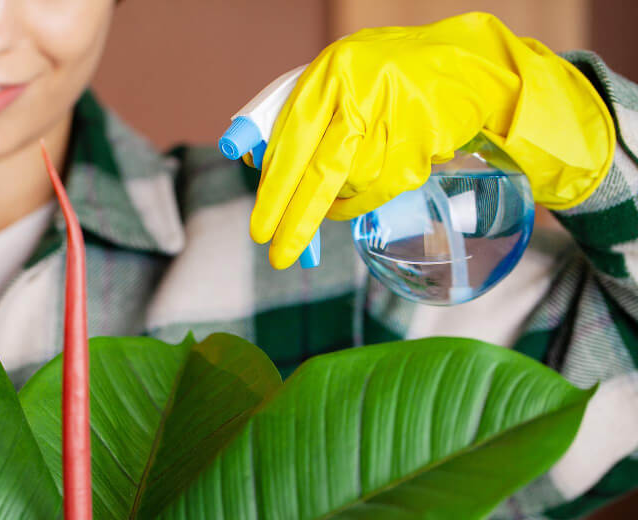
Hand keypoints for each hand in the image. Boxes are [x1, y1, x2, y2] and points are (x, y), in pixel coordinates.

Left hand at [253, 11, 614, 268]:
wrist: (463, 64)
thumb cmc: (381, 77)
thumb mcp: (332, 82)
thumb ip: (292, 120)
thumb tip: (254, 165)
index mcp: (330, 73)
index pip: (291, 142)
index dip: (273, 191)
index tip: (260, 231)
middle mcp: (363, 93)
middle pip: (322, 173)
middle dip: (298, 222)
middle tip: (280, 257)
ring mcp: (399, 118)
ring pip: (355, 187)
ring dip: (340, 201)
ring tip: (343, 182)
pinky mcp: (426, 142)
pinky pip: (385, 189)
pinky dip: (369, 197)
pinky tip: (372, 178)